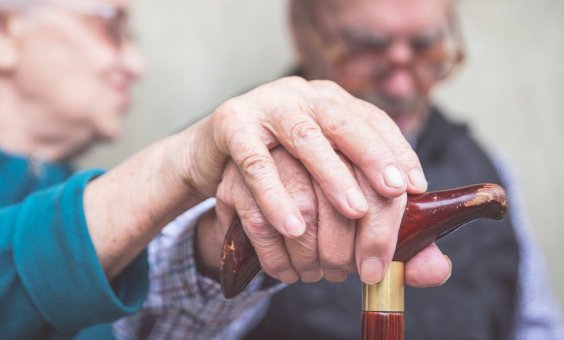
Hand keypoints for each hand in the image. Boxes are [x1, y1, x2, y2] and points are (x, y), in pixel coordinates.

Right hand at [186, 77, 427, 234]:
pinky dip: (275, 196)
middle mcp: (302, 96)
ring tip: (354, 212)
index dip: (396, 150)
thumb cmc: (276, 173)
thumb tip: (433, 270)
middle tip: (393, 193)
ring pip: (303, 137)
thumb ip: (374, 225)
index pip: (372, 120)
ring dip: (331, 175)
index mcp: (330, 103)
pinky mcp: (231, 125)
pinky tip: (294, 227)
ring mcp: (265, 106)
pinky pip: (255, 163)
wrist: (211, 156)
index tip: (413, 187)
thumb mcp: (320, 186)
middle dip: (372, 156)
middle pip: (343, 121)